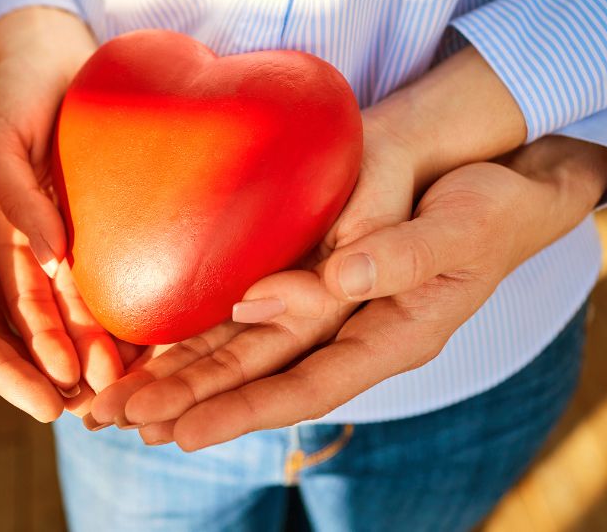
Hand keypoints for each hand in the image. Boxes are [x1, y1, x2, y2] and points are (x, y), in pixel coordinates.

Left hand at [94, 135, 606, 447]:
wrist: (491, 176)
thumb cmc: (486, 206)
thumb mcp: (459, 226)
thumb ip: (398, 256)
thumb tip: (335, 283)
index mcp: (392, 339)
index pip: (307, 386)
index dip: (244, 409)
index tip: (182, 431)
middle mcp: (348, 334)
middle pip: (258, 378)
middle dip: (187, 402)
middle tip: (116, 419)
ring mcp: (325, 309)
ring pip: (242, 350)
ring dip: (180, 375)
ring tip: (117, 397)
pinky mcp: (308, 277)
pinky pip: (244, 312)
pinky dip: (199, 330)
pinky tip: (155, 344)